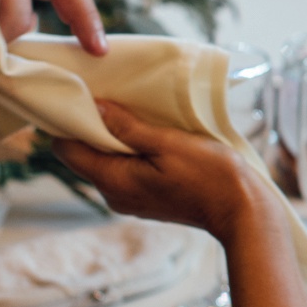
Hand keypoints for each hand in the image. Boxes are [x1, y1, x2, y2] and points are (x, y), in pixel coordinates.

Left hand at [52, 102, 260, 236]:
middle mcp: (113, 195)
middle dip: (91, 127)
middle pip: (83, 156)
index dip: (68, 122)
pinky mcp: (144, 200)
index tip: (81, 97)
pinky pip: (122, 171)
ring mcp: (129, 200)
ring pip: (104, 162)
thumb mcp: (168, 143)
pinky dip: (127, 152)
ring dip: (112, 139)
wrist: (240, 210)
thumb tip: (96, 108)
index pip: (66, 150)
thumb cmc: (209, 175)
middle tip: (108, 97)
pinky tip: (146, 137)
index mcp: (114, 181)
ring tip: (130, 114)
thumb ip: (128, 128)